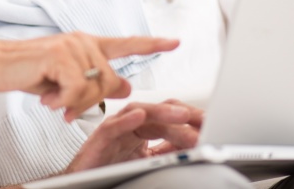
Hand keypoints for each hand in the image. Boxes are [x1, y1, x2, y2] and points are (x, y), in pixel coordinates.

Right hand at [0, 33, 178, 120]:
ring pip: (94, 88)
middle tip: (66, 107)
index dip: (151, 44)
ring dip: (73, 103)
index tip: (174, 42)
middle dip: (91, 101)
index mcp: (86, 44)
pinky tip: (47, 97)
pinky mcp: (60, 56)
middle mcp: (83, 41)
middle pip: (110, 81)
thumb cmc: (28, 71)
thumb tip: (126, 84)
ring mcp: (72, 46)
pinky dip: (63, 101)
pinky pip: (77, 91)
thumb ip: (94, 80)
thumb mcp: (65, 80)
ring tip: (52, 100)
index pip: (125, 43)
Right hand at [64, 99, 202, 172]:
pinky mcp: (100, 138)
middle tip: (205, 122)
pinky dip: (126, 120)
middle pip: (158, 113)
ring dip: (161, 112)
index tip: (212, 122)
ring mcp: (115, 130)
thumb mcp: (147, 161)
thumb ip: (168, 152)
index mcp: (143, 130)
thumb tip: (196, 145)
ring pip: (139, 114)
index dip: (190, 118)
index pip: (169, 117)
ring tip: (181, 115)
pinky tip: (139, 116)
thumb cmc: (109, 170)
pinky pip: (113, 126)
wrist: (81, 182)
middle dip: (182, 115)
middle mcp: (130, 125)